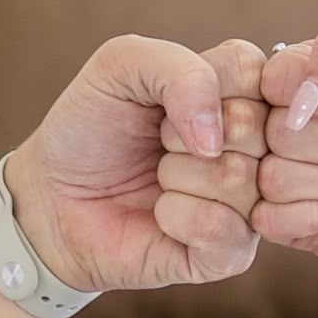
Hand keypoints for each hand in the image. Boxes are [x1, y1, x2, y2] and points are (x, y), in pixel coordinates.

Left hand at [7, 34, 265, 298]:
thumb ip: (180, 69)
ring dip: (176, 174)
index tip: (169, 101)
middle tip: (158, 142)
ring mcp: (250, 202)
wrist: (53, 194)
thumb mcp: (121, 66)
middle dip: (182, 132)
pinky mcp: (231, 252)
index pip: (265, 74)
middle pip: (258, 128)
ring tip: (158, 177)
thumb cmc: (91, 126)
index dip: (209, 85)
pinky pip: (222, 229)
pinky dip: (176, 216)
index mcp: (243, 92)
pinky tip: (161, 214)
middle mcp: (258, 148)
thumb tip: (216, 137)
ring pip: (239, 178)